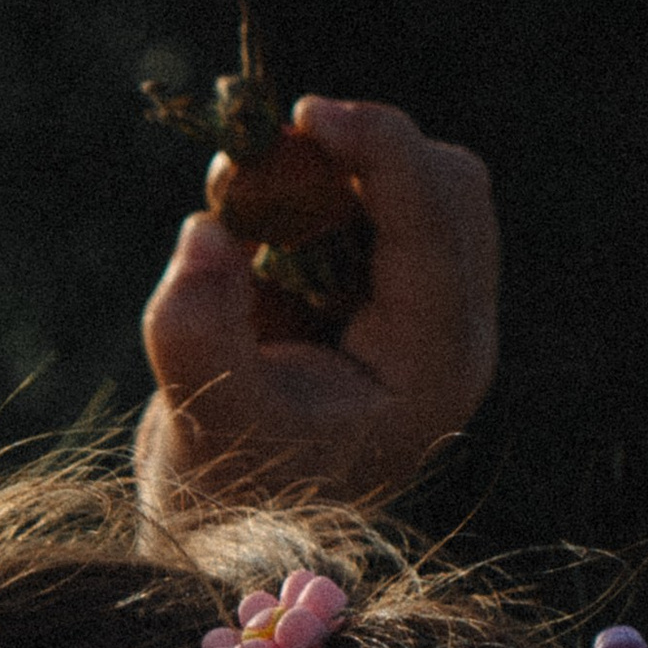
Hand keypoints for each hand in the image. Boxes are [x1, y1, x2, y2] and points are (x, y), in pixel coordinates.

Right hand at [135, 98, 498, 520]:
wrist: (220, 534)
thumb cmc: (222, 497)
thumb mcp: (200, 425)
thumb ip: (198, 333)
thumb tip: (210, 230)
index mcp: (433, 368)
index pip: (434, 224)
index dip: (378, 150)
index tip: (305, 113)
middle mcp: (449, 336)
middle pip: (445, 186)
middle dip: (354, 157)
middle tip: (256, 165)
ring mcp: (424, 316)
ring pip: (412, 187)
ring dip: (327, 175)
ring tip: (237, 210)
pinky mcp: (388, 300)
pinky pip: (367, 209)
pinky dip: (309, 198)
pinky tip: (247, 242)